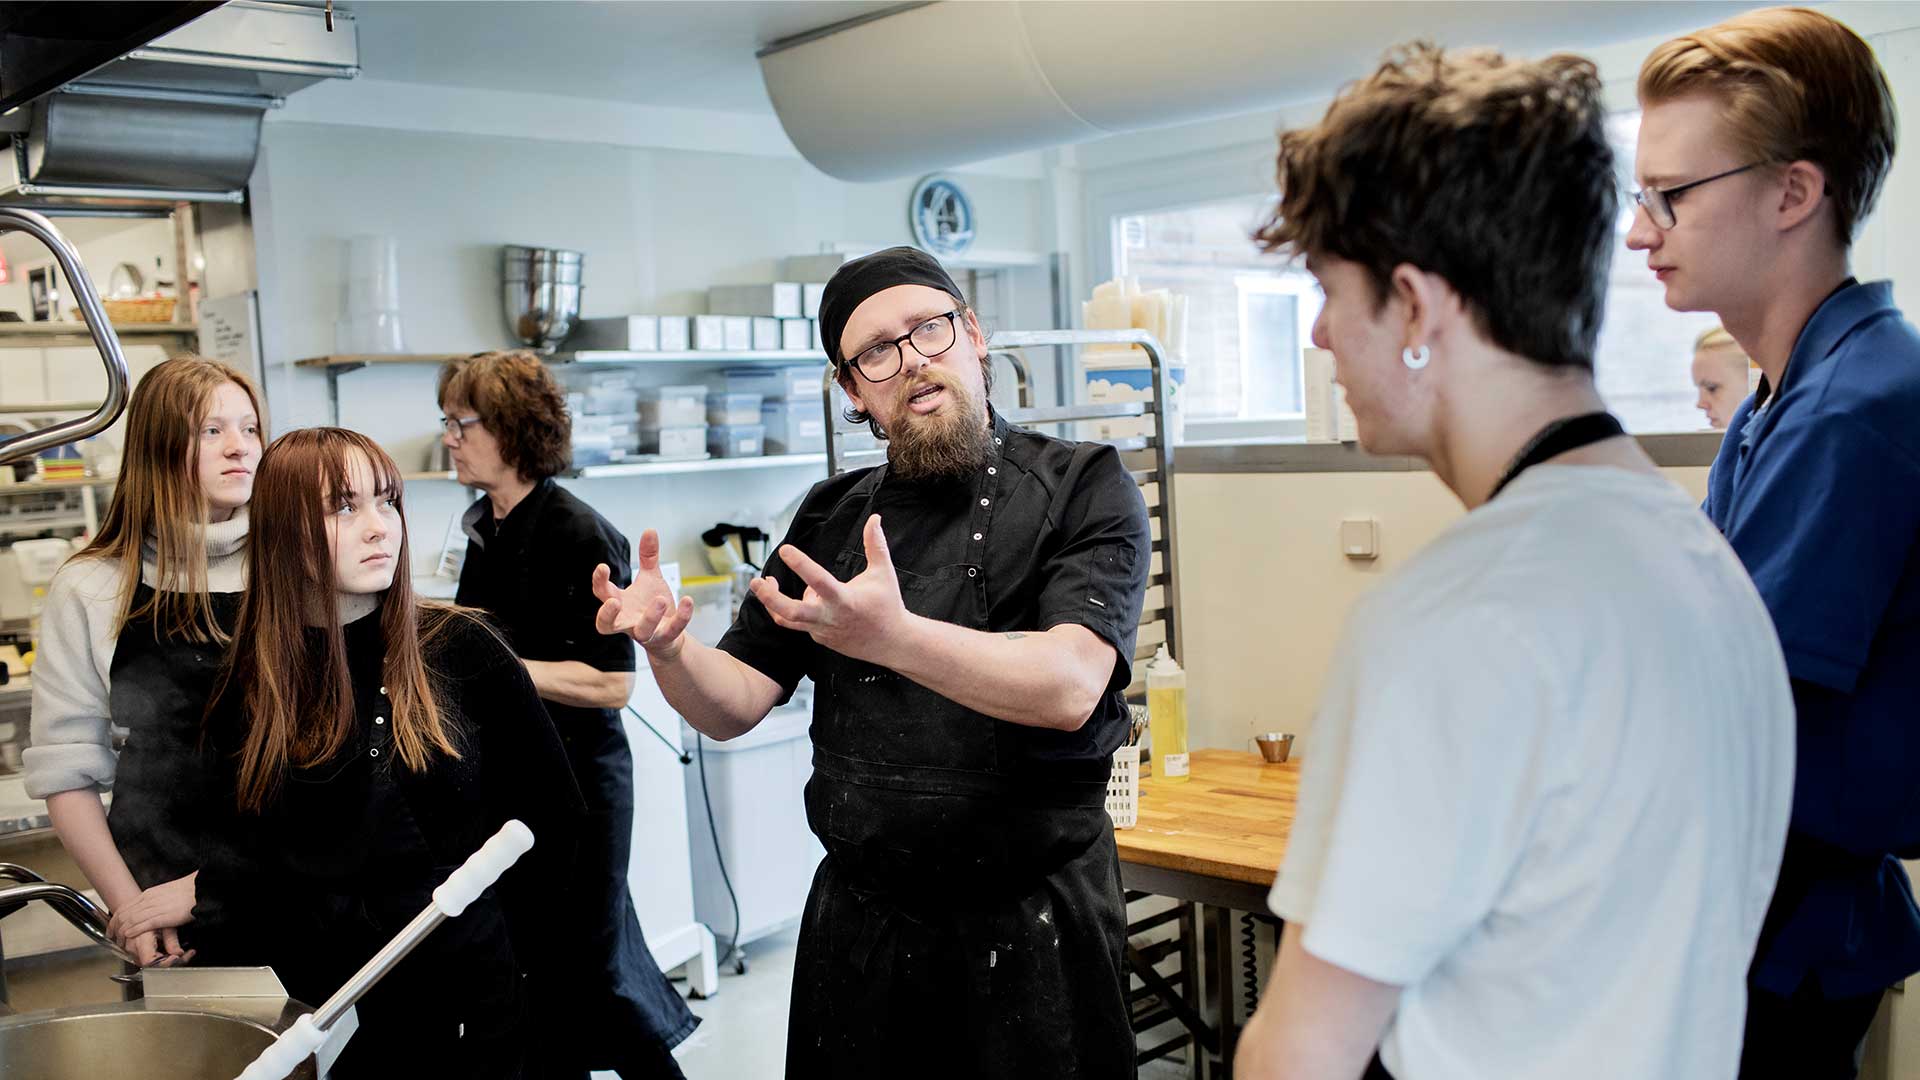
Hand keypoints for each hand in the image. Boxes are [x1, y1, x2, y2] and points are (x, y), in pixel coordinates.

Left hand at [109, 872, 197, 964]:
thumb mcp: (166, 892)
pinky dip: (134, 930)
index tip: (112, 927)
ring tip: (119, 940)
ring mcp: (155, 908)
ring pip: (131, 920)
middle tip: (112, 937)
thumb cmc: (188, 891)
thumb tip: (148, 908)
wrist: (201, 889)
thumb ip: (155, 900)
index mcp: (149, 894)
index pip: (125, 907)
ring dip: (122, 932)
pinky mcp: (163, 916)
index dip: (115, 919)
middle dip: (115, 927)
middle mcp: (148, 900)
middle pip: (124, 914)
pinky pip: (143, 924)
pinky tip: (130, 935)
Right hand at [594, 529, 694, 659]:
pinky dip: (682, 616)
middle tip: (614, 601)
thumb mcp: (649, 578)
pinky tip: (688, 600)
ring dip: (650, 616)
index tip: (603, 567)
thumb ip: (647, 557)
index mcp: (620, 604)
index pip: (602, 594)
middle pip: (606, 625)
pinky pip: (672, 630)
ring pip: (642, 631)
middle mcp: (628, 621)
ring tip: (660, 599)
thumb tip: (649, 530)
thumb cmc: (652, 606)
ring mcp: (646, 632)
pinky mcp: (665, 637)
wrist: (670, 635)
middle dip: (606, 614)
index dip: (599, 581)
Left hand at [749, 515, 907, 665]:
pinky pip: (800, 624)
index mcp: (844, 599)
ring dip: (772, 603)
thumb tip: (875, 519)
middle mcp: (829, 617)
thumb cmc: (888, 605)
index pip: (817, 580)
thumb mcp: (883, 573)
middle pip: (790, 611)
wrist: (892, 642)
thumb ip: (876, 545)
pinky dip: (794, 611)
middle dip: (769, 598)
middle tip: (755, 581)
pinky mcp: (820, 638)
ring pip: (788, 619)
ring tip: (766, 585)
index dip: (799, 564)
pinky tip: (803, 599)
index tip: (785, 549)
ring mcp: (822, 631)